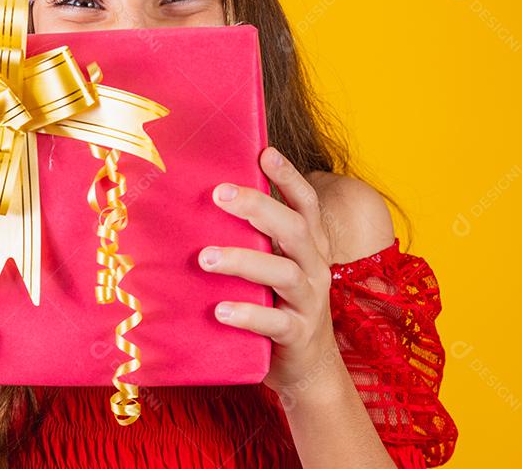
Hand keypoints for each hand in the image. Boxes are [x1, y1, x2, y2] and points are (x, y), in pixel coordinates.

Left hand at [199, 146, 341, 396]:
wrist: (307, 367)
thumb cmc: (279, 304)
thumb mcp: (274, 265)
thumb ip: (256, 238)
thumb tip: (207, 200)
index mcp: (310, 246)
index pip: (306, 204)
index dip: (289, 177)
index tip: (265, 153)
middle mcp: (315, 267)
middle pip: (295, 229)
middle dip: (258, 207)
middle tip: (219, 193)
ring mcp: (309, 302)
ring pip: (283, 273)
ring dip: (244, 261)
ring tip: (206, 257)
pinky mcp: (298, 335)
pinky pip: (275, 323)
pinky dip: (248, 315)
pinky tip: (220, 310)